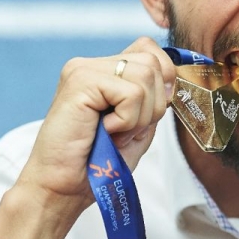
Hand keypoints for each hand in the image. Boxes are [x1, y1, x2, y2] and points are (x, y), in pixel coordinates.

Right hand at [0, 37, 175, 238]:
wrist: (65, 188)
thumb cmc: (98, 163)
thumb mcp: (139, 125)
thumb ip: (154, 98)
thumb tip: (173, 79)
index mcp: (106, 71)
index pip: (150, 50)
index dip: (162, 81)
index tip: (146, 114)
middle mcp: (93, 64)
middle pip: (153, 63)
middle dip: (152, 106)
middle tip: (123, 130)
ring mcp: (84, 69)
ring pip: (146, 76)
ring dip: (138, 116)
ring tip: (113, 132)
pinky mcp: (80, 80)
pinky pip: (131, 94)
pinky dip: (127, 121)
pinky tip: (104, 131)